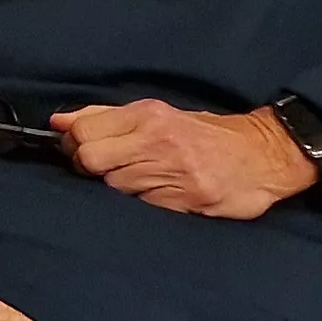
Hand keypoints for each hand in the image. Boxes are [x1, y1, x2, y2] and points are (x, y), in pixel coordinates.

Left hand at [54, 101, 316, 217]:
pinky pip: (144, 206)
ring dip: (120, 186)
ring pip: (115, 187)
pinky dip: (145, 202)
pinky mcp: (187, 201)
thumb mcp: (156, 115)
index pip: (83, 131)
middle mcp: (158, 141)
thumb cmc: (204, 134)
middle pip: (91, 160)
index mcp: (148, 115)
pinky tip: (161, 193)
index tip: (80, 149)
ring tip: (144, 179)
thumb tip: (58, 121)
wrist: (264, 155)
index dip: (73, 144)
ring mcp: (173, 172)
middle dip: (89, 169)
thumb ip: (105, 117)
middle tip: (106, 169)